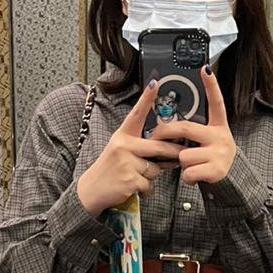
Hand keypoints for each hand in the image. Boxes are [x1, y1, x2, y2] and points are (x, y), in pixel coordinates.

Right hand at [76, 80, 180, 215]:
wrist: (91, 190)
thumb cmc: (111, 169)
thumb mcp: (121, 152)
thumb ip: (141, 148)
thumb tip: (167, 150)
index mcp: (122, 135)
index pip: (136, 114)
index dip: (146, 98)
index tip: (155, 83)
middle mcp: (123, 145)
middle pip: (158, 147)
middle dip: (173, 153)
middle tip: (182, 154)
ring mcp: (126, 162)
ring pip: (155, 169)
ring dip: (151, 176)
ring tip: (135, 176)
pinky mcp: (130, 179)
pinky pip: (149, 184)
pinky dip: (145, 189)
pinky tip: (132, 187)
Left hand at [147, 65, 236, 185]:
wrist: (230, 182)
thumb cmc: (212, 158)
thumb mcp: (209, 141)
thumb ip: (194, 133)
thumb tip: (166, 126)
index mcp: (219, 127)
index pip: (216, 103)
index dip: (211, 86)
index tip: (205, 69)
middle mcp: (221, 137)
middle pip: (185, 128)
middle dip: (165, 133)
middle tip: (155, 136)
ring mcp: (219, 154)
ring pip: (183, 154)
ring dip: (181, 163)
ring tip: (192, 165)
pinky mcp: (216, 170)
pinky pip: (188, 171)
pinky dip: (187, 177)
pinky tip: (196, 175)